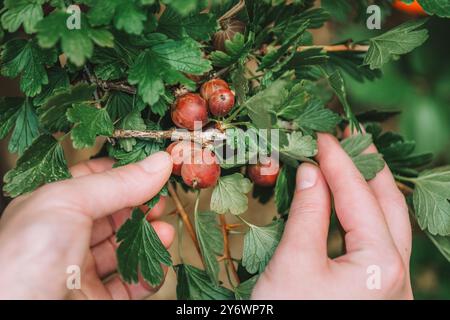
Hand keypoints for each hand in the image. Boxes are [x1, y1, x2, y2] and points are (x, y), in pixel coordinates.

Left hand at [0, 152, 173, 299]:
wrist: (13, 319)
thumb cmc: (23, 259)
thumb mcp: (68, 203)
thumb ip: (117, 183)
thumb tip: (158, 163)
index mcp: (50, 208)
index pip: (92, 181)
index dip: (123, 172)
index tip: (152, 167)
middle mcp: (65, 238)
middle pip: (114, 215)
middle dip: (142, 206)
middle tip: (161, 202)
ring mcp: (82, 271)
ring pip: (125, 249)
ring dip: (150, 239)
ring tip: (165, 232)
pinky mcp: (97, 300)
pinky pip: (131, 284)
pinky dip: (149, 274)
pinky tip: (157, 264)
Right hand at [252, 133, 412, 299]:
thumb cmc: (288, 316)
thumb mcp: (293, 262)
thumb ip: (307, 213)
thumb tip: (311, 171)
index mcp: (380, 264)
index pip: (358, 196)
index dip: (337, 161)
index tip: (321, 136)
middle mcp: (396, 274)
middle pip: (389, 205)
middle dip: (368, 167)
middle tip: (350, 136)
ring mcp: (390, 285)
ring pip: (387, 224)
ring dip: (367, 189)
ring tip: (350, 161)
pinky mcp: (376, 291)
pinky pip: (378, 243)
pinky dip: (362, 216)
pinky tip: (347, 202)